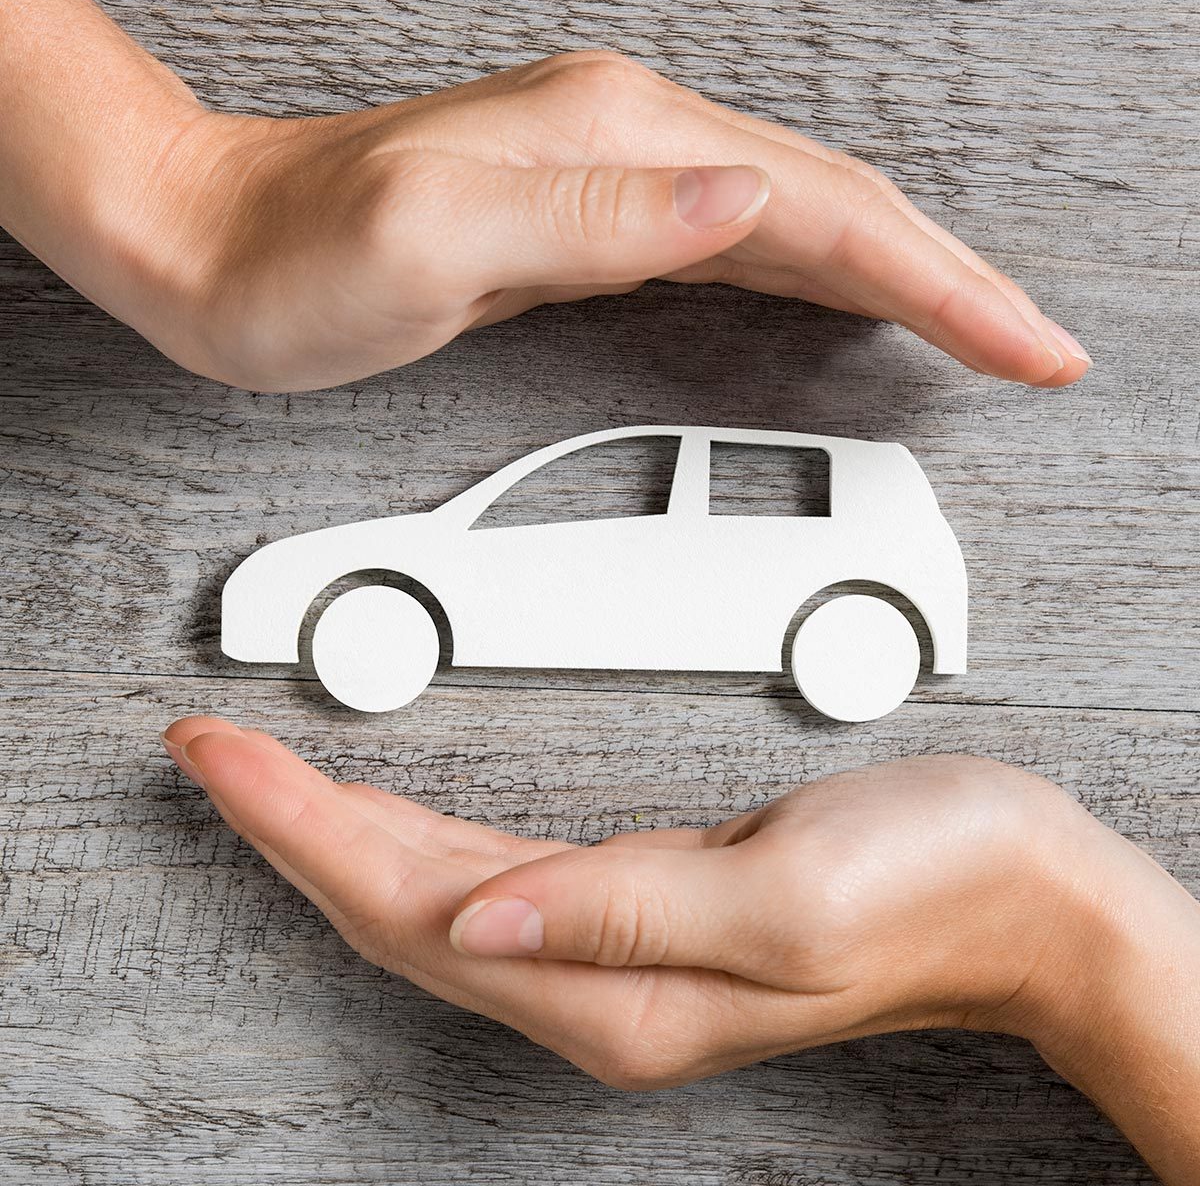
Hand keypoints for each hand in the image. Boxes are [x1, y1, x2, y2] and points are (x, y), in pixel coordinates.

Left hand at [0, 0, 1090, 389]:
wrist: (211, 245)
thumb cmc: (296, 259)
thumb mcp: (432, 236)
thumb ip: (594, 215)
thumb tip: (747, 202)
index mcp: (618, 144)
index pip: (823, 212)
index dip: (938, 280)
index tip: (1022, 340)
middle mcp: (630, 145)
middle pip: (835, 208)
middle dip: (949, 278)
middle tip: (1033, 344)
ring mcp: (613, 182)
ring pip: (797, 228)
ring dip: (896, 278)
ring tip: (973, 327)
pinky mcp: (588, 225)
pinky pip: (736, 251)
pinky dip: (812, 282)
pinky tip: (839, 305)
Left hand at [162, 717, 1199, 1184]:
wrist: (1018, 893)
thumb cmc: (933, 884)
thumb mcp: (789, 897)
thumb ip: (628, 912)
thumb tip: (481, 915)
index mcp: (618, 990)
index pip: (408, 906)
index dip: (301, 830)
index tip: (225, 759)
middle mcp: (597, 984)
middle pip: (394, 904)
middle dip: (290, 826)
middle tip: (212, 752)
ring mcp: (611, 950)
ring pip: (427, 890)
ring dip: (335, 830)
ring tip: (263, 774)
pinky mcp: (634, 906)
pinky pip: (481, 872)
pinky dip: (409, 833)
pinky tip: (380, 810)